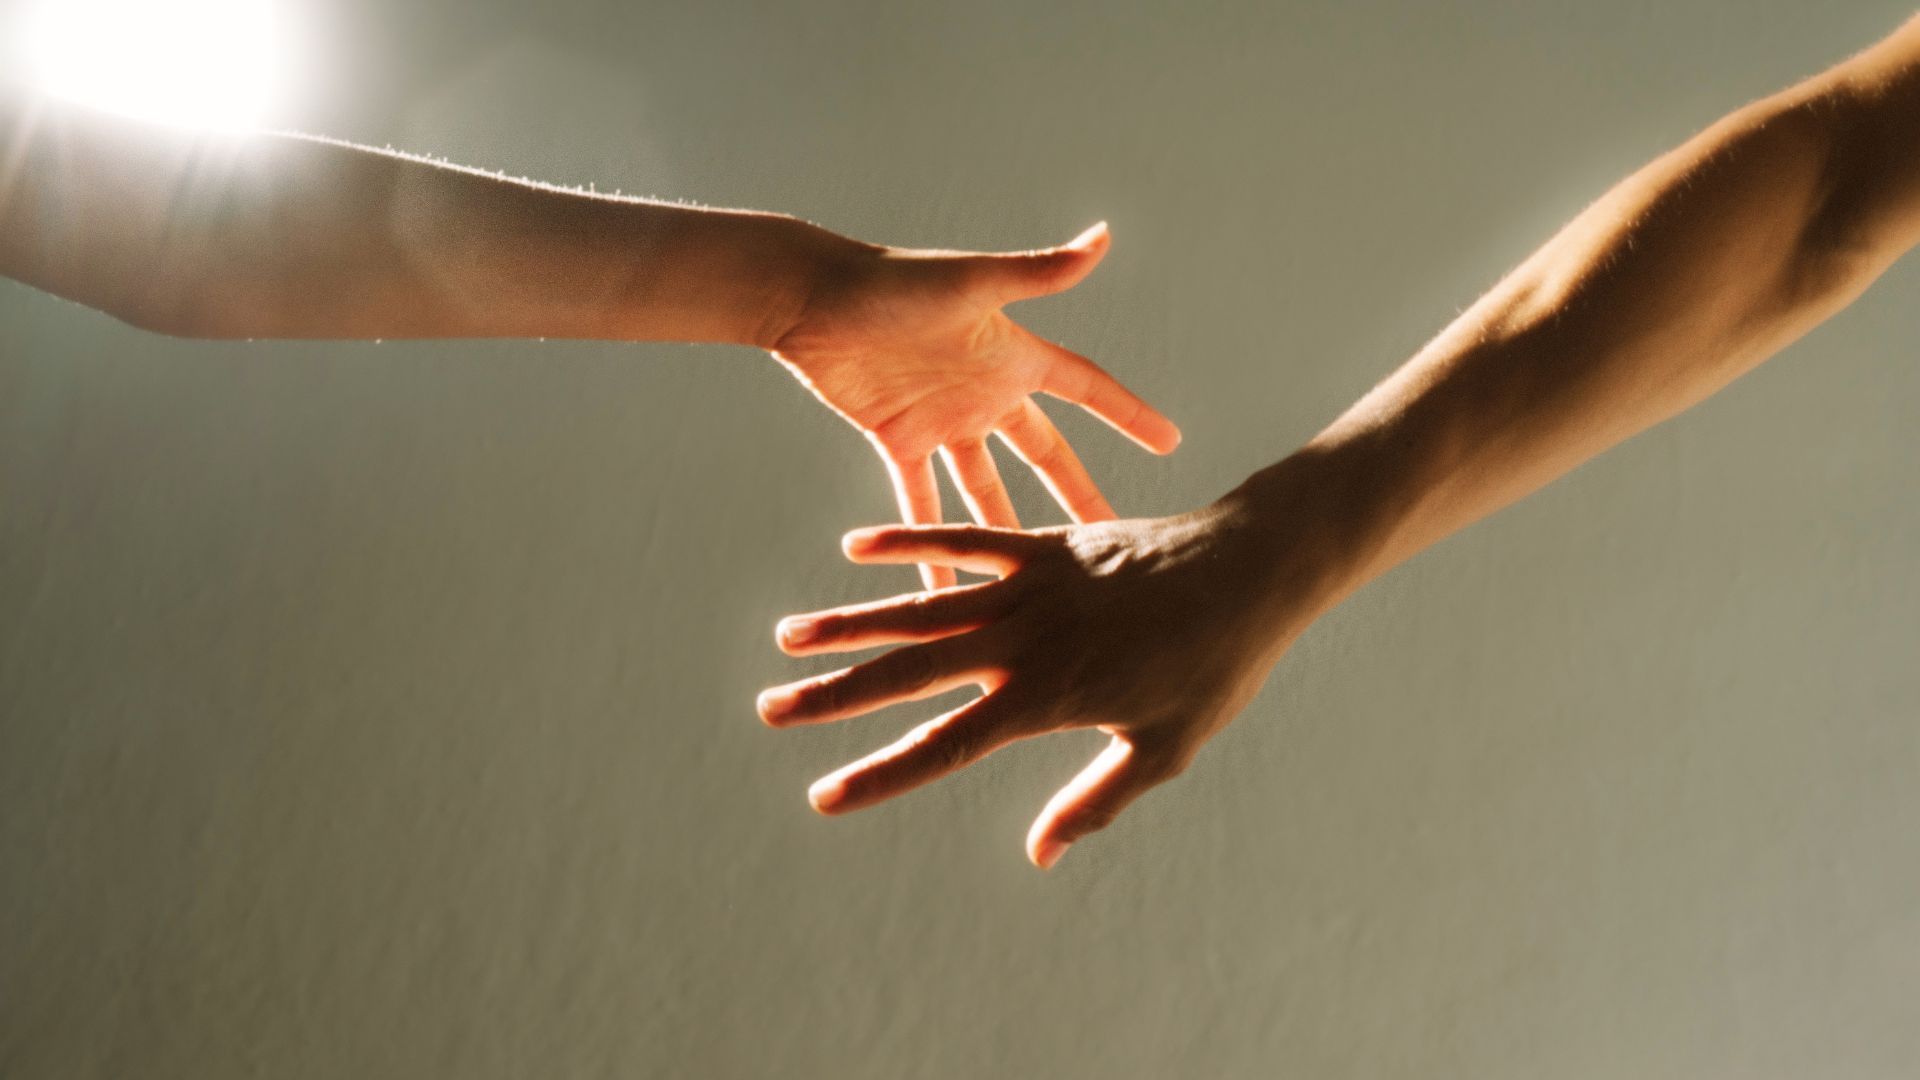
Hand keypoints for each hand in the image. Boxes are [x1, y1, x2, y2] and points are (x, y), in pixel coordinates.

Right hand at [757, 487, 1338, 868]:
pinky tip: (855, 549)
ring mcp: (1029, 586)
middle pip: (910, 673)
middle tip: (771, 709)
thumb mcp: (1162, 750)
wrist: (1250, 569)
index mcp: (1047, 698)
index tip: (822, 796)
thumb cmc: (1214, 669)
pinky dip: (910, 541)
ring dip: (851, 622)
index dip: (879, 773)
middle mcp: (1024, 641)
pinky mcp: (1044, 544)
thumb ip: (1095, 801)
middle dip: (834, 694)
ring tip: (789, 635)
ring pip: (922, 605)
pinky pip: (965, 538)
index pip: (944, 745)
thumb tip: (1040, 856)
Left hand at [769, 223, 1181, 589]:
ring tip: (1037, 583)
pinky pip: (922, 502)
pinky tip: (944, 585)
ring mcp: (943, 420)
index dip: (1127, 412)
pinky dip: (930, 542)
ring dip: (1010, 533)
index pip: (1085, 387)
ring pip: (988, 489)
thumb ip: (1038, 273)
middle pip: (1045, 454)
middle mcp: (984, 391)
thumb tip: (1103, 237)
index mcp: (1011, 354)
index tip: (1171, 443)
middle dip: (1079, 495)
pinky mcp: (898, 440)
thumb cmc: (890, 281)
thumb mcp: (972, 284)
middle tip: (1113, 542)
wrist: (810, 298)